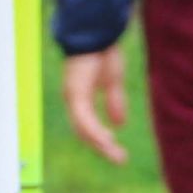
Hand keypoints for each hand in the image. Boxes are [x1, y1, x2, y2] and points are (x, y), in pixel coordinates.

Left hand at [61, 47, 130, 164]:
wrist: (98, 33)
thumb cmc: (103, 52)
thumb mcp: (113, 82)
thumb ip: (115, 102)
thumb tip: (119, 123)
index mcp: (81, 97)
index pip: (88, 124)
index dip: (100, 137)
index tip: (114, 148)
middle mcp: (74, 99)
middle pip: (84, 131)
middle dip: (102, 146)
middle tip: (120, 159)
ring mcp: (73, 97)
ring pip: (84, 129)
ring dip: (101, 144)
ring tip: (117, 156)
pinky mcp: (76, 94)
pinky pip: (85, 119)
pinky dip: (96, 132)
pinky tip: (108, 142)